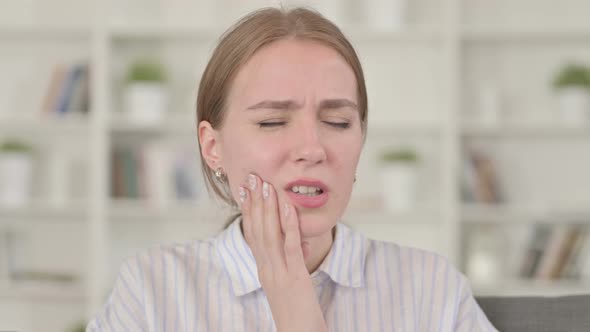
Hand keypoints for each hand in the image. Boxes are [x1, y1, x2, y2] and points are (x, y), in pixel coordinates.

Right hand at [239, 174, 326, 331]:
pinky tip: (288, 207)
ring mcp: (279, 272)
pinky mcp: (295, 277)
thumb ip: (292, 263)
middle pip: (257, 230)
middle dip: (254, 202)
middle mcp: (267, 269)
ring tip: (266, 184)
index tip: (245, 189)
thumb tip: (301, 244)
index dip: (249, 210)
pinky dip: (289, 225)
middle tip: (251, 177)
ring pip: (270, 235)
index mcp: (265, 269)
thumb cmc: (297, 313)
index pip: (253, 234)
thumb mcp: (292, 284)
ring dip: (268, 208)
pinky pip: (290, 247)